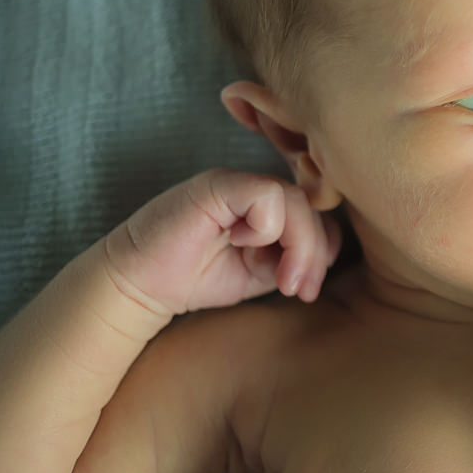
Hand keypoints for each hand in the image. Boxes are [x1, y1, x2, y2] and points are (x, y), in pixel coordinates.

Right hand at [101, 168, 342, 317]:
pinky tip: (240, 244)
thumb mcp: (262, 273)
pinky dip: (264, 228)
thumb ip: (295, 258)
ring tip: (280, 280)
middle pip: (313, 208)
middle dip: (314, 254)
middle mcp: (255, 187)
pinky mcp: (218, 185)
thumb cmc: (199, 278)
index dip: (322, 249)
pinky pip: (266, 196)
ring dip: (298, 246)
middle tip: (298, 289)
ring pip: (296, 201)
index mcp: (269, 205)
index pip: (319, 214)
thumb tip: (331, 251)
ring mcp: (236, 182)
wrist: (141, 286)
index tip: (304, 289)